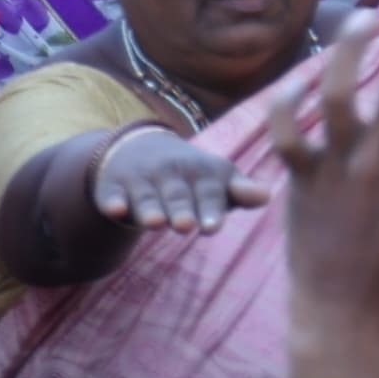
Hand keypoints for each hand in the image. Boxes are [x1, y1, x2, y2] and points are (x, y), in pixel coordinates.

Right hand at [92, 119, 268, 235]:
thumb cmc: (191, 177)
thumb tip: (267, 196)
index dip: (211, 208)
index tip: (214, 227)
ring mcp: (140, 178)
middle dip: (181, 210)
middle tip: (186, 226)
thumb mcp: (217, 179)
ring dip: (150, 209)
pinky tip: (114, 210)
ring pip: (146, 197)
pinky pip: (111, 194)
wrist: (140, 150)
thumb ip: (239, 191)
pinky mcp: (113, 186)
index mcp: (201, 172)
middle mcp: (171, 173)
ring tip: (155, 223)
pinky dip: (112, 201)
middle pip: (177, 196)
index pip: (209, 191)